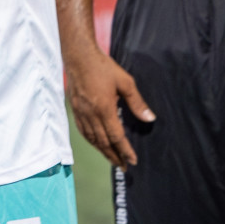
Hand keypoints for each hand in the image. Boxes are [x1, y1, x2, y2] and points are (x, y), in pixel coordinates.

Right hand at [65, 49, 154, 167]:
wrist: (78, 56)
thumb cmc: (103, 67)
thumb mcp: (125, 82)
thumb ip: (137, 102)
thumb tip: (149, 118)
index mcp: (104, 108)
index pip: (116, 136)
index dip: (125, 150)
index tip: (133, 161)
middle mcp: (91, 114)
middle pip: (103, 141)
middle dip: (114, 156)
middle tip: (123, 167)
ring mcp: (80, 112)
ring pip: (92, 138)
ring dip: (102, 151)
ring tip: (112, 159)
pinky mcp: (75, 109)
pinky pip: (83, 131)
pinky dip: (91, 141)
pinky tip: (96, 144)